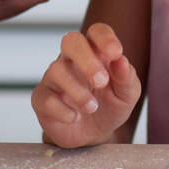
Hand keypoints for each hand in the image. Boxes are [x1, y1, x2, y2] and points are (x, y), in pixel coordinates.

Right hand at [32, 22, 141, 148]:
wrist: (93, 136)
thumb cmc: (110, 107)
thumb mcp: (127, 95)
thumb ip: (127, 77)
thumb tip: (121, 60)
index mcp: (95, 52)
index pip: (96, 32)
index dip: (105, 38)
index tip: (116, 53)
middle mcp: (72, 60)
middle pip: (71, 41)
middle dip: (86, 59)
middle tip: (101, 81)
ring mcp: (54, 78)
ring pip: (57, 70)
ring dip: (77, 91)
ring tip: (92, 108)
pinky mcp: (41, 98)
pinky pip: (45, 98)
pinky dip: (62, 110)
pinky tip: (74, 117)